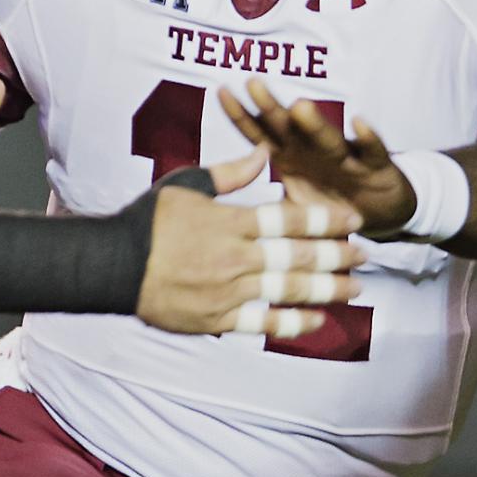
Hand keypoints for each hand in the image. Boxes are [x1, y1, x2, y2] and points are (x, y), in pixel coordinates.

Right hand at [136, 152, 362, 336]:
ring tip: (354, 289)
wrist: (111, 266)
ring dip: (326, 289)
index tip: (353, 220)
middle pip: (297, 256)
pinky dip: (291, 322)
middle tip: (365, 255)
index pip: (289, 220)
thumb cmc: (147, 221)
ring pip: (287, 289)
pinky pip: (261, 323)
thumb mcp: (186, 184)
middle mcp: (235, 257)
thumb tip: (264, 153)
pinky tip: (317, 319)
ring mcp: (227, 291)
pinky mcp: (215, 320)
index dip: (325, 220)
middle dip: (337, 255)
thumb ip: (229, 173)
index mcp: (230, 222)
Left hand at [219, 79, 419, 238]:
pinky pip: (371, 151)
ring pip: (326, 138)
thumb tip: (225, 210)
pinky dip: (367, 137)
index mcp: (292, 158)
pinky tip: (358, 122)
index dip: (241, 115)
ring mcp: (346, 156)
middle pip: (290, 128)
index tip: (221, 92)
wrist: (379, 212)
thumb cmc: (329, 203)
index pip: (261, 134)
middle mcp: (315, 151)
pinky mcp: (376, 165)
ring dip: (313, 123)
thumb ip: (264, 206)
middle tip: (252, 84)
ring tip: (298, 107)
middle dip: (270, 108)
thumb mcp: (292, 207)